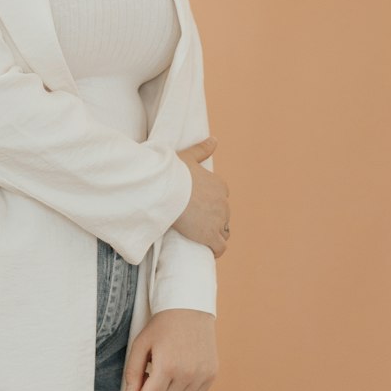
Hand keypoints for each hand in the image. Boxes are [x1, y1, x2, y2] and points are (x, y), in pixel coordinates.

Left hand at [123, 309, 217, 390]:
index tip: (146, 375)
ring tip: (170, 371)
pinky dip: (187, 389)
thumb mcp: (141, 343)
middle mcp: (187, 374)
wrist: (189, 308)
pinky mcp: (211, 374)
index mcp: (167, 367)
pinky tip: (183, 371)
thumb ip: (132, 372)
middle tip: (156, 372)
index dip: (144, 389)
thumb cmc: (162, 326)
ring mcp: (201, 375)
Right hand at [172, 136, 230, 255]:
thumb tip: (215, 139)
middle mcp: (224, 202)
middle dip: (212, 219)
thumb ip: (203, 149)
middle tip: (195, 222)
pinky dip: (216, 250)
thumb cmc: (173, 172)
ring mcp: (219, 220)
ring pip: (223, 231)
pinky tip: (208, 251)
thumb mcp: (188, 157)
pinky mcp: (211, 235)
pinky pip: (220, 247)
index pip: (221, 198)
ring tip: (199, 236)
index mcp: (220, 185)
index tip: (199, 207)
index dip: (211, 204)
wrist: (167, 189)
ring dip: (214, 234)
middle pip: (223, 215)